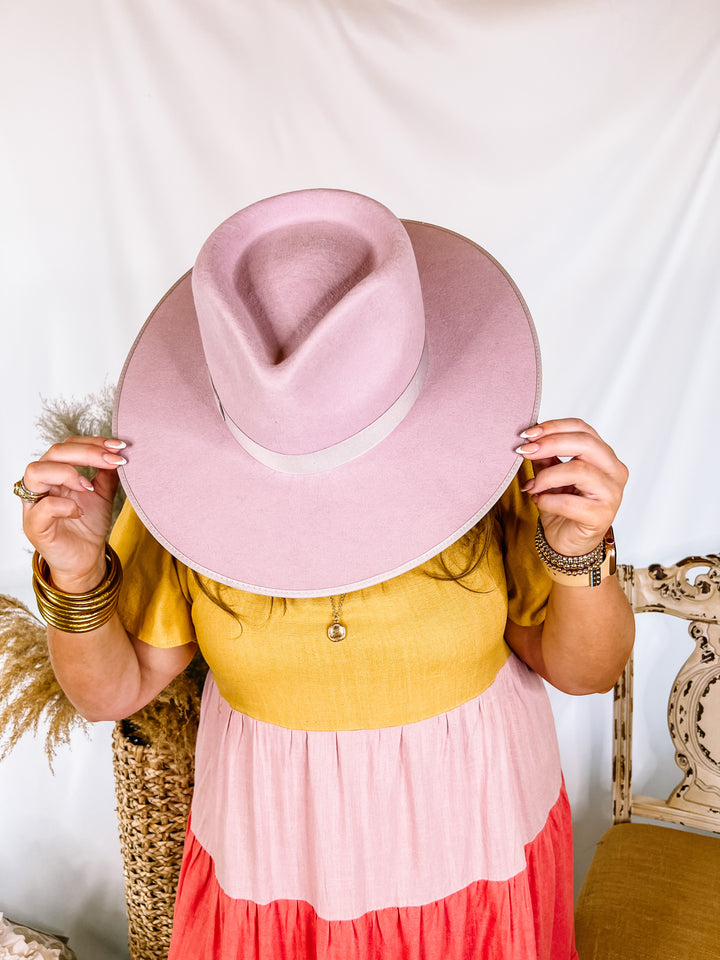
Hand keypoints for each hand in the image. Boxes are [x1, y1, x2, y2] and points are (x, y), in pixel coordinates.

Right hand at [20, 437, 125, 591]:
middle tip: (113, 460)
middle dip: (87, 452)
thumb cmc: (89, 525)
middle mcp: (42, 485)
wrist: (86, 559)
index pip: (67, 445)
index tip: (118, 446)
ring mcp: (34, 504)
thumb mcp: (103, 494)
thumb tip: (119, 451)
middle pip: (54, 453)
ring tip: (90, 486)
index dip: (92, 442)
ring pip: (35, 471)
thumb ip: (107, 473)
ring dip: (68, 472)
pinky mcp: (35, 525)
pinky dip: (65, 505)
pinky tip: (80, 511)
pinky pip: (43, 507)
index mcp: (56, 473)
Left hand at [516, 418, 627, 557]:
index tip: (529, 433)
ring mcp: (612, 493)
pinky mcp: (602, 515)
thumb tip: (529, 437)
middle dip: (550, 444)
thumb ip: (546, 456)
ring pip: (579, 470)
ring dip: (547, 476)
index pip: (583, 429)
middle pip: (585, 444)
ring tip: (531, 485)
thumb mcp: (551, 475)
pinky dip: (548, 500)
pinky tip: (538, 501)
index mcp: (604, 456)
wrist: (568, 543)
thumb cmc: (563, 506)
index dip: (554, 426)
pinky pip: (569, 501)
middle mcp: (614, 471)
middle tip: (525, 451)